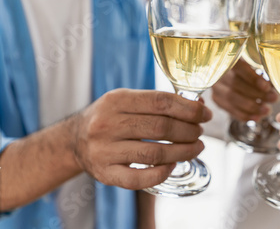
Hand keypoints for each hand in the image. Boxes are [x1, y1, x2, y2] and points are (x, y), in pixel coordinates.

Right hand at [71, 88, 211, 189]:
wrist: (75, 139)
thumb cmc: (110, 117)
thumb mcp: (128, 100)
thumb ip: (158, 101)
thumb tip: (198, 104)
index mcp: (116, 100)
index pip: (161, 102)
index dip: (189, 108)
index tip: (205, 114)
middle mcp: (107, 124)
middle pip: (161, 128)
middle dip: (189, 130)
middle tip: (200, 132)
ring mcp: (104, 151)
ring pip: (154, 154)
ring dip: (182, 152)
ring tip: (195, 148)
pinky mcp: (105, 174)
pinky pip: (139, 178)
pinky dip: (161, 173)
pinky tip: (173, 165)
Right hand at [211, 59, 277, 120]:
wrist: (235, 73)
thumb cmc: (250, 67)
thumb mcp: (255, 62)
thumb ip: (263, 70)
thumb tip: (277, 81)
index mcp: (228, 58)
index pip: (238, 67)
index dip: (251, 77)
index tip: (266, 86)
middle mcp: (218, 72)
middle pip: (235, 85)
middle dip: (256, 94)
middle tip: (273, 98)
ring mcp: (216, 87)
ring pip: (232, 99)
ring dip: (252, 107)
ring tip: (267, 110)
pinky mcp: (217, 100)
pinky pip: (230, 110)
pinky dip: (245, 115)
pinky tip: (257, 117)